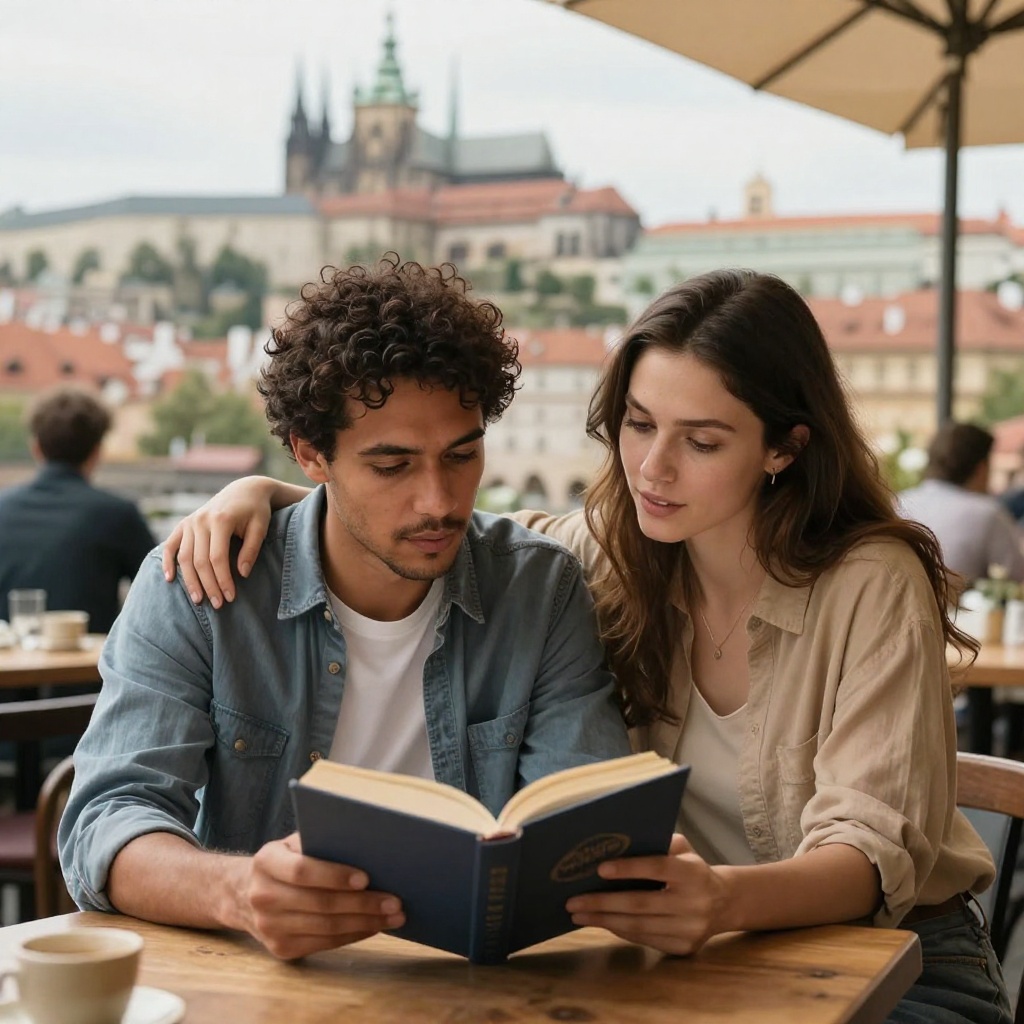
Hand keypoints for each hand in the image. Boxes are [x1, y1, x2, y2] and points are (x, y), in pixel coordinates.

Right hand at [161, 476, 275, 606]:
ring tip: (198, 600)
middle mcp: (201, 520)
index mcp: (221, 520)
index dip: (223, 580)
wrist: (244, 490)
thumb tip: (242, 574)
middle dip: (208, 585)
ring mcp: (190, 522)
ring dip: (190, 581)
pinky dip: (168, 562)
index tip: (230, 597)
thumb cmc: (256, 511)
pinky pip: (171, 545)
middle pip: (199, 561)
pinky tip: (169, 579)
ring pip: (184, 557)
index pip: (218, 558)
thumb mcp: (260, 527)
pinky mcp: (184, 524)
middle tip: (217, 605)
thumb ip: (251, 550)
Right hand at [238, 833, 404, 959]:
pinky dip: (353, 935)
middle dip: (362, 904)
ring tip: (393, 916)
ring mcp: (269, 927)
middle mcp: (262, 896)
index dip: (334, 875)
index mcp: (266, 862)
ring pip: (325, 928)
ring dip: (365, 923)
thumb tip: (367, 844)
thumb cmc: (285, 860)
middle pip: (319, 904)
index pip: (302, 871)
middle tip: (394, 901)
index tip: (366, 878)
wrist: (243, 894)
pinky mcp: (280, 948)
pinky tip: (373, 926)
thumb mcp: (292, 843)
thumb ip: (319, 841)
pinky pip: (324, 944)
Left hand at [565, 834, 727, 955]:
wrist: (725, 903)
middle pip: (640, 904)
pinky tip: (602, 922)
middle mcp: (694, 902)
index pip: (657, 868)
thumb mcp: (683, 849)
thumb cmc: (692, 869)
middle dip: (602, 902)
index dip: (628, 869)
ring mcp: (690, 929)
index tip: (599, 869)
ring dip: (604, 920)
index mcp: (693, 872)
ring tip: (579, 914)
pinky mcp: (684, 947)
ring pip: (639, 926)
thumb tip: (617, 842)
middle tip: (573, 901)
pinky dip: (619, 930)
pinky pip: (644, 939)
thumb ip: (657, 843)